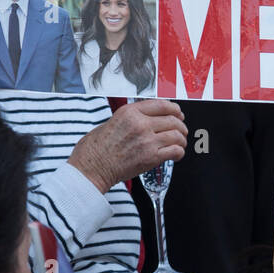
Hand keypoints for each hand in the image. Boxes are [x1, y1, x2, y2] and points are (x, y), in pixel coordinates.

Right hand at [69, 99, 186, 193]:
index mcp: (130, 112)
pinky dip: (179, 152)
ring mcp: (147, 140)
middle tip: (181, 131)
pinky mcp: (151, 157)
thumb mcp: (111, 121)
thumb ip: (131, 118)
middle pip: (173, 120)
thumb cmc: (95, 148)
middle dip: (181, 126)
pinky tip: (176, 155)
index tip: (178, 114)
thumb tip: (147, 119)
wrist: (91, 168)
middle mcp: (140, 123)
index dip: (174, 109)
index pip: (161, 104)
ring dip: (181, 140)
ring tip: (180, 144)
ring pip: (177, 135)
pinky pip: (175, 151)